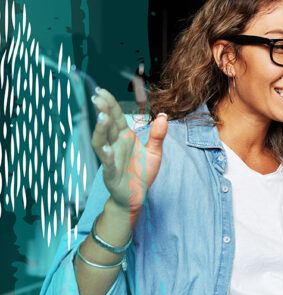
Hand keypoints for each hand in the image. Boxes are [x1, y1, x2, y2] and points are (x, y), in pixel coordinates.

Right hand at [90, 88, 166, 219]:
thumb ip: (158, 135)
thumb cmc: (142, 173)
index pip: (115, 116)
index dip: (109, 104)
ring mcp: (111, 158)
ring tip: (102, 117)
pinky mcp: (111, 173)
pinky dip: (106, 155)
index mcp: (124, 137)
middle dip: (103, 111)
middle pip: (107, 125)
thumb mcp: (154, 152)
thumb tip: (163, 116)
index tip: (102, 90)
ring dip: (101, 130)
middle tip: (98, 97)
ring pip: (102, 141)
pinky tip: (106, 147)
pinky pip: (107, 163)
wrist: (135, 196)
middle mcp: (115, 145)